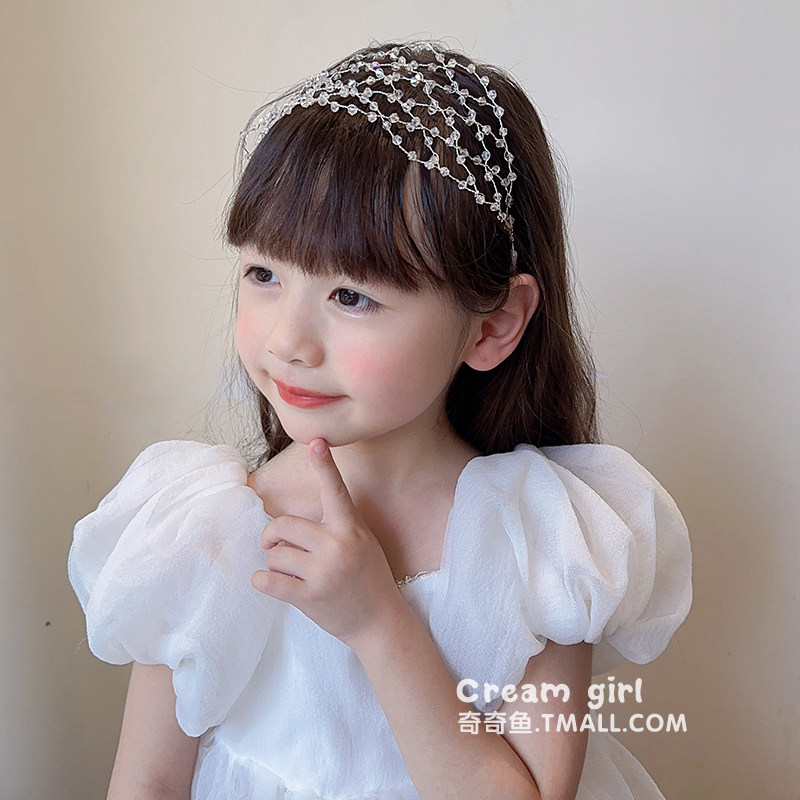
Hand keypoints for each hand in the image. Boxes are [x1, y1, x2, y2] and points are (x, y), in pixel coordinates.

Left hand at [252, 438, 402, 649]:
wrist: (379, 621)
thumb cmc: (368, 576)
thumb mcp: (362, 540)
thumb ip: (336, 523)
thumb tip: (294, 516)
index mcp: (350, 528)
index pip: (336, 490)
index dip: (325, 465)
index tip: (318, 442)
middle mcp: (337, 546)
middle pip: (284, 526)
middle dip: (273, 536)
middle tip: (275, 545)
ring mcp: (323, 572)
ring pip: (274, 554)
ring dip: (274, 562)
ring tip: (290, 571)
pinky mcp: (310, 597)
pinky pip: (268, 580)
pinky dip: (262, 580)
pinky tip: (269, 581)